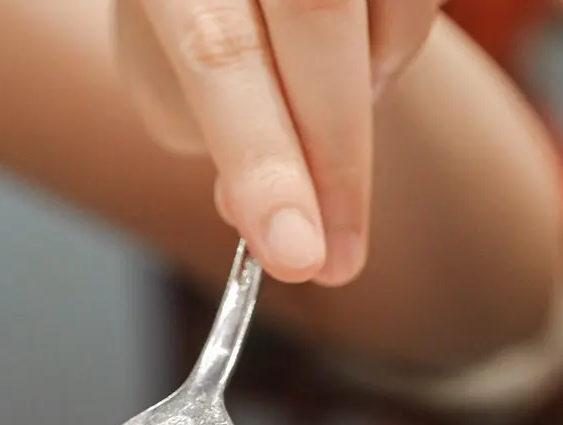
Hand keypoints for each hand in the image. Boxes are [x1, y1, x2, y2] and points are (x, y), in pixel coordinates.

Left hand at [115, 0, 442, 284]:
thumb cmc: (193, 5)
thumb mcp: (166, 74)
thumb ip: (213, 138)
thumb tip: (273, 214)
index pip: (219, 54)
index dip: (264, 161)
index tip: (300, 258)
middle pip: (317, 18)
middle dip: (336, 159)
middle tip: (336, 260)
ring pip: (392, 1)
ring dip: (372, 80)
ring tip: (327, 103)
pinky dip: (397, 40)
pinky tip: (354, 45)